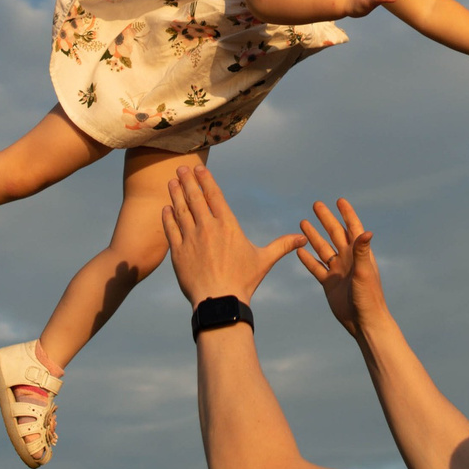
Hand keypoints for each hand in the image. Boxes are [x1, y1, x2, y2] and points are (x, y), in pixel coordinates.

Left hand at [163, 165, 301, 305]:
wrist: (219, 301)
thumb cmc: (243, 281)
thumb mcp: (264, 260)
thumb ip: (282, 246)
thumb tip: (302, 238)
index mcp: (228, 225)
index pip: (215, 195)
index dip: (206, 180)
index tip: (199, 169)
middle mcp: (208, 227)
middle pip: (195, 198)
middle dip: (187, 180)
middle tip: (181, 167)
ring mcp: (191, 239)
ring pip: (181, 210)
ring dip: (176, 194)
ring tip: (172, 182)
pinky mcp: (178, 252)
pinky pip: (171, 229)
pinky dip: (168, 217)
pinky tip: (165, 208)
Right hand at [295, 198, 386, 338]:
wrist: (363, 322)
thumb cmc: (369, 297)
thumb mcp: (364, 272)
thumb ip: (363, 251)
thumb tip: (367, 231)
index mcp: (359, 254)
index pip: (353, 228)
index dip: (347, 214)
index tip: (339, 200)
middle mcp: (348, 259)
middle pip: (335, 234)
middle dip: (326, 219)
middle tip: (316, 204)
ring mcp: (338, 271)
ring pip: (322, 249)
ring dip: (313, 236)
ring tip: (303, 222)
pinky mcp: (329, 284)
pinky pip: (316, 268)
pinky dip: (308, 259)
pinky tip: (299, 250)